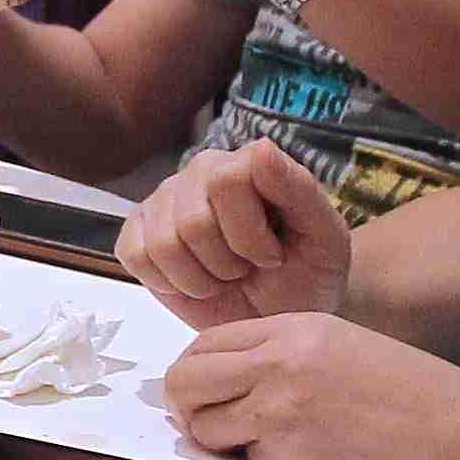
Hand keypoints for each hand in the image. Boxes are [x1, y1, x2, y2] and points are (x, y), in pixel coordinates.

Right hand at [117, 140, 352, 326]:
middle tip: (246, 270)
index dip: (249, 233)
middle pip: (192, 221)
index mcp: (245, 162)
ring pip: (163, 244)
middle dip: (226, 263)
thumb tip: (262, 146)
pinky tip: (195, 282)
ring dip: (201, 279)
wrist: (280, 312)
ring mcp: (163, 202)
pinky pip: (135, 256)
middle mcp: (199, 172)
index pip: (226, 181)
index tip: (273, 256)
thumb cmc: (306, 272)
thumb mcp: (323, 235)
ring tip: (224, 277)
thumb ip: (297, 188)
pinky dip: (169, 283)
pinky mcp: (136, 234)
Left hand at [159, 312, 459, 459]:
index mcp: (295, 328)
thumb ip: (283, 353)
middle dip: (189, 405)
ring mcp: (279, 410)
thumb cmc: (416, 399)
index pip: (206, 342)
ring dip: (220, 438)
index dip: (197, 370)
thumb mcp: (345, 347)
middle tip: (212, 421)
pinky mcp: (287, 457)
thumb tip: (225, 376)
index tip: (206, 390)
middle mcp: (279, 362)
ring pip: (201, 425)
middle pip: (185, 380)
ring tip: (265, 442)